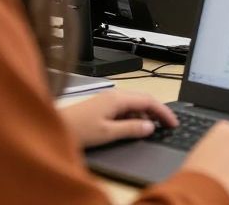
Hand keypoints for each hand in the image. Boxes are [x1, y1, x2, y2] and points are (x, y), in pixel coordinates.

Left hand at [59, 91, 176, 147]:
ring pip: (135, 103)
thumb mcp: (108, 133)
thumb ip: (131, 129)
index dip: (164, 112)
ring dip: (145, 114)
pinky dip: (134, 116)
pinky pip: (125, 107)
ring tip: (152, 128)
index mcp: (119, 98)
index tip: (173, 123)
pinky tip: (134, 127)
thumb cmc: (79, 129)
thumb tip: (150, 127)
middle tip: (168, 124)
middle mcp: (115, 95)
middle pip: (144, 99)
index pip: (149, 101)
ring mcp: (109, 99)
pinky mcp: (103, 106)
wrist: (54, 127)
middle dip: (158, 111)